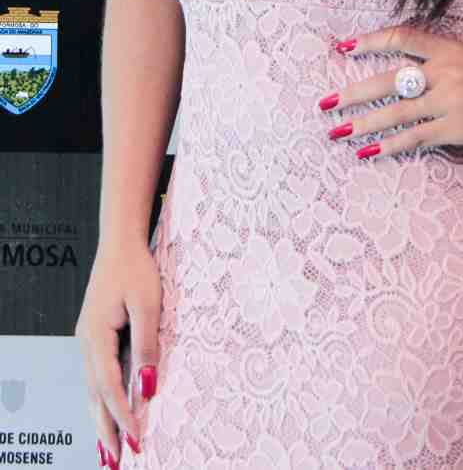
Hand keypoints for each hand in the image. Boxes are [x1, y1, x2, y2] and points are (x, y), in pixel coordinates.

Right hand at [75, 241, 160, 467]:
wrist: (120, 241)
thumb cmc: (136, 268)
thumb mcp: (148, 305)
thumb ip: (147, 346)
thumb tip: (147, 387)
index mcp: (96, 337)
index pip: (109, 388)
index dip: (122, 417)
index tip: (136, 440)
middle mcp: (86, 342)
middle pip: (94, 395)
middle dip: (104, 430)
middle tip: (115, 463)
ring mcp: (87, 339)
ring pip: (93, 388)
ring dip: (101, 418)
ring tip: (110, 449)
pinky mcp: (95, 335)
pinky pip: (97, 374)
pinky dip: (102, 398)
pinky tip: (109, 410)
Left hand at [318, 23, 462, 159]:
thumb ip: (452, 42)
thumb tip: (427, 39)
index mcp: (448, 48)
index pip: (401, 39)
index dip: (371, 41)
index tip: (345, 47)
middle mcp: (444, 71)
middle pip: (388, 80)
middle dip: (353, 93)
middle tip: (325, 102)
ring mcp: (449, 100)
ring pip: (397, 112)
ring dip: (364, 124)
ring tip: (337, 132)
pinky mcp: (457, 127)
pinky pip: (417, 137)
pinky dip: (392, 145)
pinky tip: (371, 152)